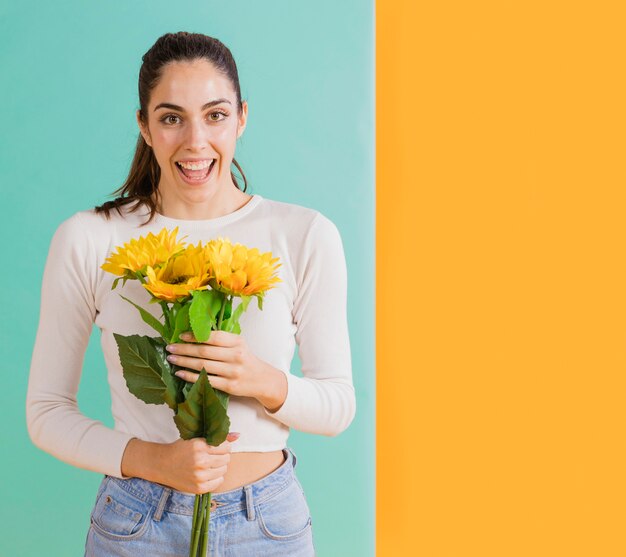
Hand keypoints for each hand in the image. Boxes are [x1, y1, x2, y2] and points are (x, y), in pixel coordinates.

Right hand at [156, 432, 239, 493]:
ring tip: (210, 464)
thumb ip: (217, 437)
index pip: (226, 446)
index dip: (223, 446)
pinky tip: (209, 473)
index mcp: (199, 446)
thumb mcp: (196, 438)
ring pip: (224, 470)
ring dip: (220, 466)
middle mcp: (200, 461)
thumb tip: (238, 435)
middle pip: (226, 458)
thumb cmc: (180, 449)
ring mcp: (199, 476)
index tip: (217, 447)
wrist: (161, 464)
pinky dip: (216, 477)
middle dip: (223, 456)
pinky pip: (219, 482)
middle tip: (213, 456)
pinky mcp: (198, 488)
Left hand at [165, 330, 287, 410]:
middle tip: (170, 347)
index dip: (194, 336)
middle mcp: (235, 356)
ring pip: (203, 366)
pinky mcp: (229, 386)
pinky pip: (205, 380)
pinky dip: (190, 376)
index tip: (181, 336)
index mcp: (237, 342)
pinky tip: (180, 373)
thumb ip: (221, 340)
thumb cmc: (246, 360)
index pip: (212, 337)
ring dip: (184, 362)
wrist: (263, 380)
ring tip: (171, 359)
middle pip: (204, 352)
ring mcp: (232, 372)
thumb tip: (195, 335)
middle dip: (184, 349)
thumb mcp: (239, 345)